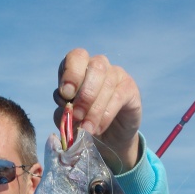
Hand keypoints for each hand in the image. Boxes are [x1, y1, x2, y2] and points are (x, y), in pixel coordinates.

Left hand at [54, 48, 141, 171]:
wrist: (106, 137)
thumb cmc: (83, 121)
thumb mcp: (69, 116)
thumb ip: (64, 111)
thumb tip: (66, 109)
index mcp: (79, 66)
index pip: (77, 57)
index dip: (71, 73)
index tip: (66, 95)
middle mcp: (99, 65)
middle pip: (95, 67)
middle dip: (84, 94)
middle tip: (77, 116)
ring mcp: (117, 74)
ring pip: (107, 84)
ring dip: (94, 110)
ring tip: (86, 129)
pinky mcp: (130, 89)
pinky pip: (118, 98)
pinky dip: (105, 116)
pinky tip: (98, 129)